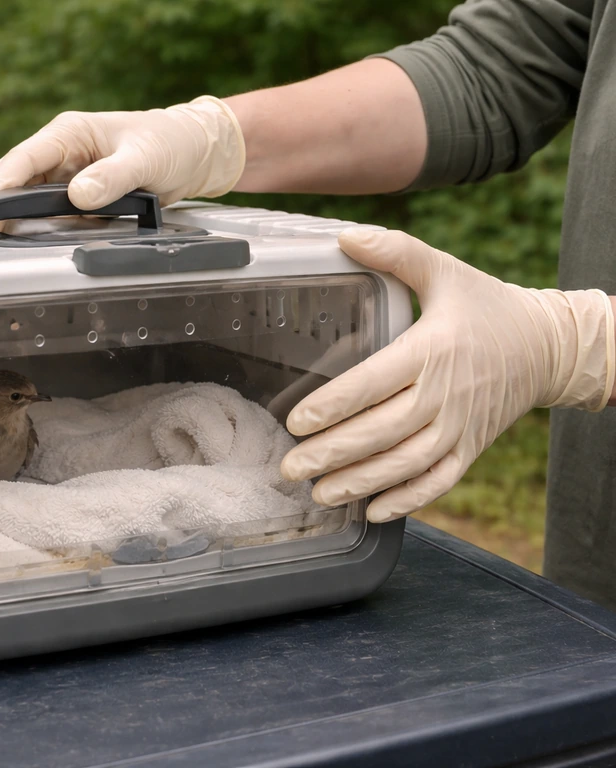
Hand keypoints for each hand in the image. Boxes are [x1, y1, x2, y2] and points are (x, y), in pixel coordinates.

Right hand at [0, 96, 244, 226]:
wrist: (197, 152)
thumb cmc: (172, 142)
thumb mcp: (145, 159)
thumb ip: (112, 177)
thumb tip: (78, 195)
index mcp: (69, 134)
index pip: (22, 159)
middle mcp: (63, 154)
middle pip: (18, 183)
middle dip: (2, 208)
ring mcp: (70, 177)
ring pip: (33, 202)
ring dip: (24, 222)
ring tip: (11, 245)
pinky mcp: (82, 196)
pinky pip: (56, 215)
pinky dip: (49, 229)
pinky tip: (43, 243)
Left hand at [280, 229, 614, 522]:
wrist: (547, 346)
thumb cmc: (486, 306)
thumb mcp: (444, 271)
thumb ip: (396, 252)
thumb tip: (345, 237)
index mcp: (431, 349)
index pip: (373, 383)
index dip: (333, 405)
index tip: (297, 421)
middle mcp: (444, 394)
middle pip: (382, 432)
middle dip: (332, 454)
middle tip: (290, 467)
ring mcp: (460, 427)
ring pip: (406, 464)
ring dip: (361, 482)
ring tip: (319, 493)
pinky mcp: (471, 448)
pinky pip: (439, 481)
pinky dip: (408, 499)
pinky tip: (372, 510)